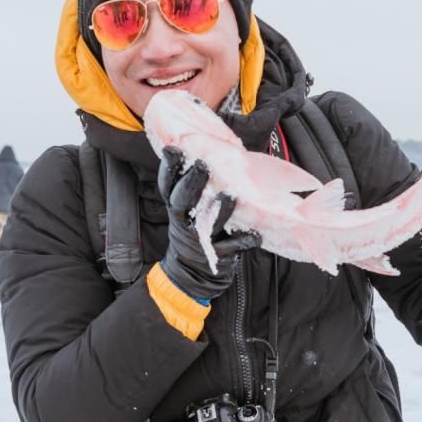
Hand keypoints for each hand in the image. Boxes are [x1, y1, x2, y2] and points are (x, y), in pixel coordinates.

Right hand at [157, 147, 259, 301]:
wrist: (190, 272)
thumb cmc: (197, 228)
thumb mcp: (189, 208)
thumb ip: (197, 185)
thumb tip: (213, 148)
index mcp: (176, 205)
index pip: (167, 185)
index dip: (168, 168)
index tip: (173, 149)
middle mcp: (184, 220)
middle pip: (182, 200)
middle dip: (191, 183)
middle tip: (202, 165)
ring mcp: (199, 239)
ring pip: (208, 223)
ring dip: (220, 210)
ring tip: (229, 195)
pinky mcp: (216, 255)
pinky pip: (230, 248)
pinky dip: (242, 242)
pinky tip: (254, 237)